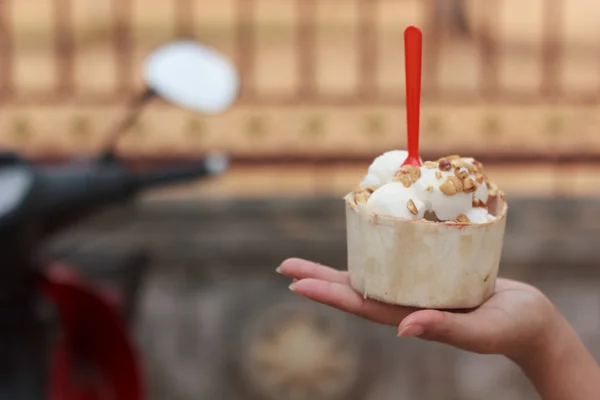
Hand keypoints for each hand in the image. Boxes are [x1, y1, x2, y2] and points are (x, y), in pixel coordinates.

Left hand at [277, 258, 559, 360]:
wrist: (530, 320)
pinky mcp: (430, 274)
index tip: (294, 282)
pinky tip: (365, 241)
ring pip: (371, 274)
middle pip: (355, 287)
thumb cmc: (510, 328)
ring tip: (310, 259)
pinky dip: (376, 250)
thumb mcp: (479, 331)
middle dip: (319, 278)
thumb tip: (402, 330)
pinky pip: (396, 261)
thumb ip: (443, 329)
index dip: (326, 292)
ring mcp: (415, 289)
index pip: (359, 304)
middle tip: (285, 266)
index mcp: (409, 318)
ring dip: (340, 265)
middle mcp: (405, 303)